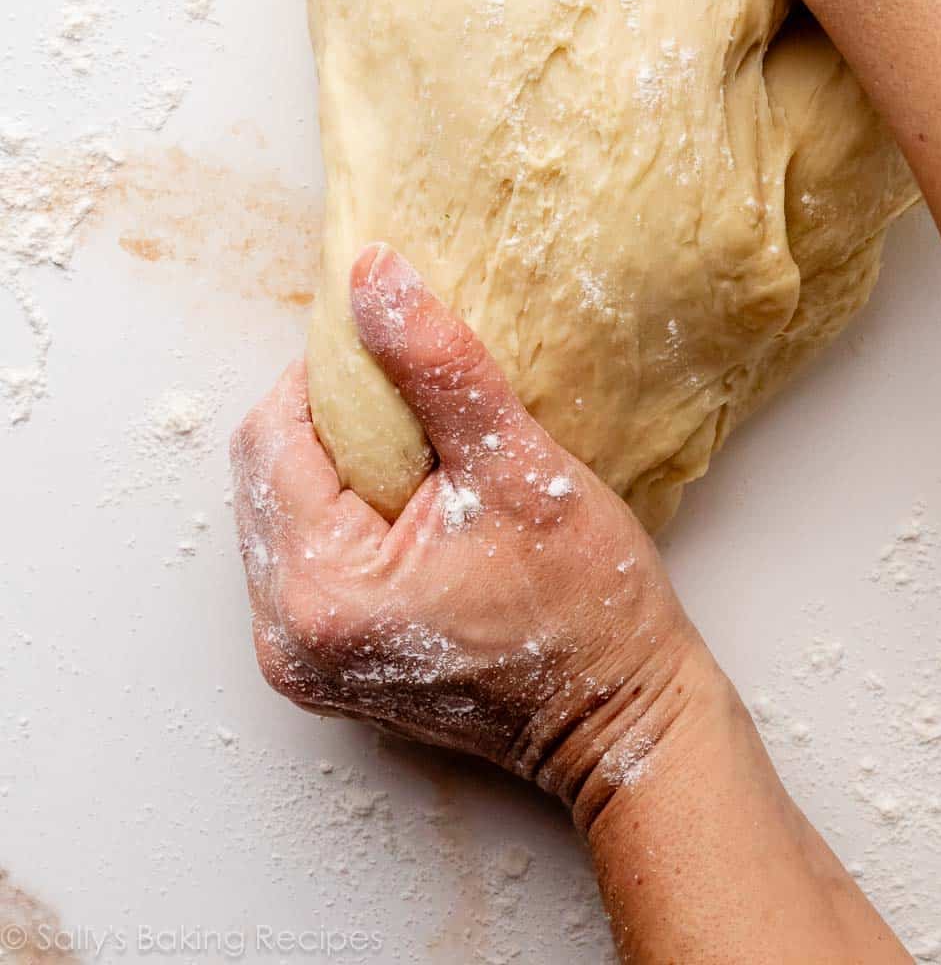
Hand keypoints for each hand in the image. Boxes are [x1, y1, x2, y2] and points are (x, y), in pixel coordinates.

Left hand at [231, 243, 710, 825]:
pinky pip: (305, 552)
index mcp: (318, 588)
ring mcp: (301, 656)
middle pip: (265, 471)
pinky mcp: (325, 661)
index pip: (273, 433)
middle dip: (329, 420)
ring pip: (282, 509)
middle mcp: (287, 634)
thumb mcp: (516, 467)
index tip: (395, 355)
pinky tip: (413, 501)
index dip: (327, 374)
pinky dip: (345, 511)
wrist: (619, 720)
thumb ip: (436, 365)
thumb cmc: (586, 607)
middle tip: (414, 402)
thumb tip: (373, 275)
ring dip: (336, 464)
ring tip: (421, 452)